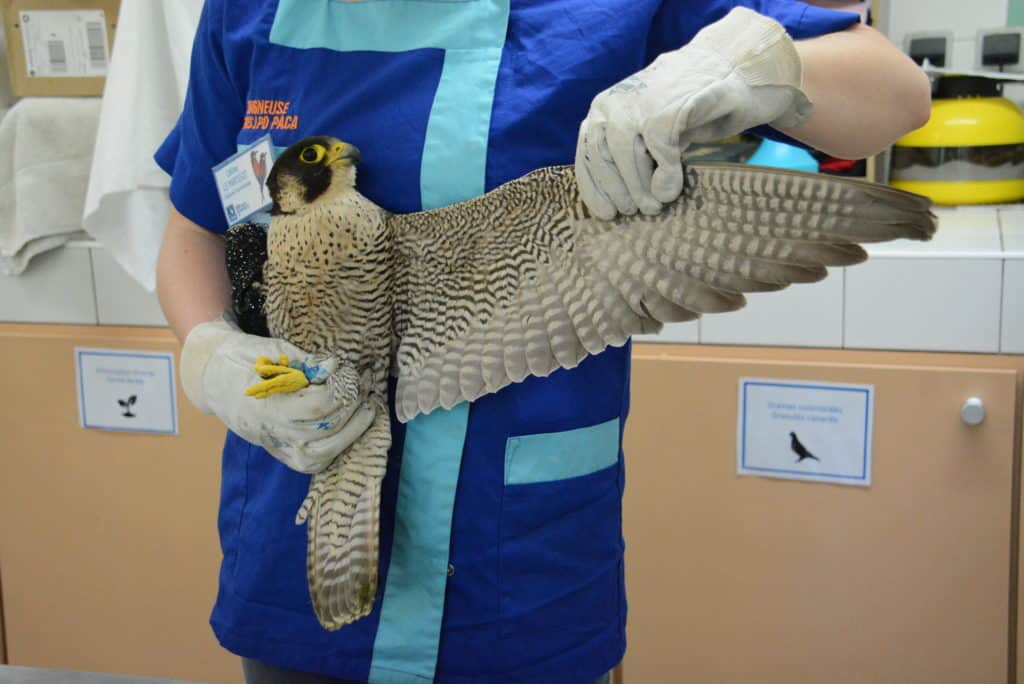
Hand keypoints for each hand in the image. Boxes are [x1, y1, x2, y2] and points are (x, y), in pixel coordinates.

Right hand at [179, 318, 374, 473]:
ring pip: (319, 456)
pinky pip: (310, 463)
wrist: (211, 377)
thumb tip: (333, 368)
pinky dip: (333, 451)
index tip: (347, 371)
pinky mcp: (278, 452)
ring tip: (366, 413)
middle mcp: (269, 430)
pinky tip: (349, 431)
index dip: (338, 390)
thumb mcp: (273, 350)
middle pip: (322, 431)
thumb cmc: (244, 357)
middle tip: (362, 389)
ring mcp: (274, 445)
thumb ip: (304, 362)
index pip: (314, 406)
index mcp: (265, 403)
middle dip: (350, 409)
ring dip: (350, 434)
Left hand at [575, 6, 813, 219]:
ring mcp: (638, 100)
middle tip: (638, 212)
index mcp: (603, 112)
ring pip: (625, 153)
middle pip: (603, 158)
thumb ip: (630, 160)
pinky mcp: (667, 103)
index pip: (587, 156)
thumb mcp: (649, 137)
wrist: (728, 70)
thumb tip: (619, 202)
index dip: (595, 190)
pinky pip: (658, 145)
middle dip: (619, 190)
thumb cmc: (685, 110)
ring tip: (656, 205)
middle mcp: (613, 103)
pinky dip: (665, 171)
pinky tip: (672, 187)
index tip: (606, 216)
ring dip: (639, 185)